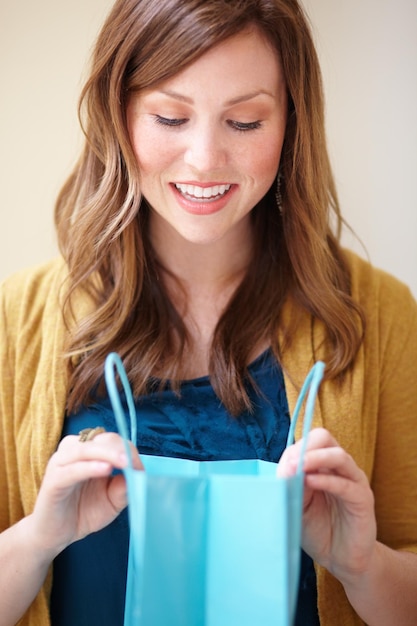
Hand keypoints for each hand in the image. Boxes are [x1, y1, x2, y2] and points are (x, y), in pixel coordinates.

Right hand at [30, 432, 142, 558]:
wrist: (56, 535)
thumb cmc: (83, 512)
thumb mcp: (112, 500)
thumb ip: (123, 487)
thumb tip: (138, 474)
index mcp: (89, 451)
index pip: (112, 440)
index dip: (129, 450)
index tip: (140, 468)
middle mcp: (74, 451)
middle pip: (101, 440)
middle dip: (121, 449)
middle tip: (134, 464)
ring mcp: (61, 463)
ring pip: (86, 449)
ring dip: (107, 454)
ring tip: (124, 462)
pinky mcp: (53, 480)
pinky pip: (72, 469)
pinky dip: (90, 467)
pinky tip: (105, 469)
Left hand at [277, 428, 375, 585]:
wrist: (340, 559)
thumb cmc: (317, 529)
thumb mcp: (297, 504)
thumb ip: (291, 486)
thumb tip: (284, 469)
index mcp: (323, 465)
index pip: (309, 441)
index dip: (294, 450)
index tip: (282, 467)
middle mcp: (339, 468)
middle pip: (324, 438)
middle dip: (305, 447)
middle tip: (290, 464)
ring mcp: (353, 481)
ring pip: (338, 456)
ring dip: (315, 458)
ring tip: (298, 468)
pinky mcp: (362, 500)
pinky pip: (346, 484)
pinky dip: (326, 480)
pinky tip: (311, 482)